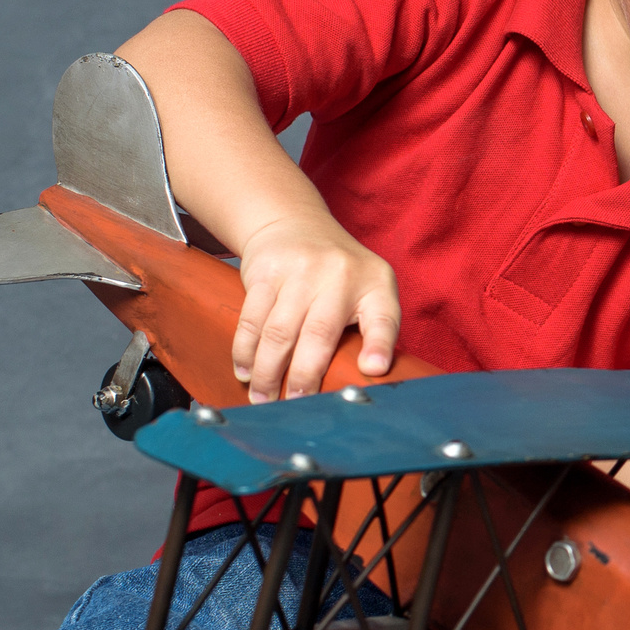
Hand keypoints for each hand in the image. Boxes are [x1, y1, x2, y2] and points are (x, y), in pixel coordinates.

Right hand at [230, 213, 400, 402]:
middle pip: (319, 335)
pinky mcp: (265, 272)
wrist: (295, 224)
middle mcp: (339, 275)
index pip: (383, 318)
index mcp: (375, 284)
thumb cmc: (340, 271)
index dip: (379, 345)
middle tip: (296, 405)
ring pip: (279, 332)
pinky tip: (245, 372)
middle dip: (304, 377)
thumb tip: (369, 376)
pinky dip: (245, 351)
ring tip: (263, 398)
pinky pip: (252, 319)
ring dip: (268, 372)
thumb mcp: (371, 290)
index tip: (373, 370)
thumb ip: (376, 329)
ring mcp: (300, 271)